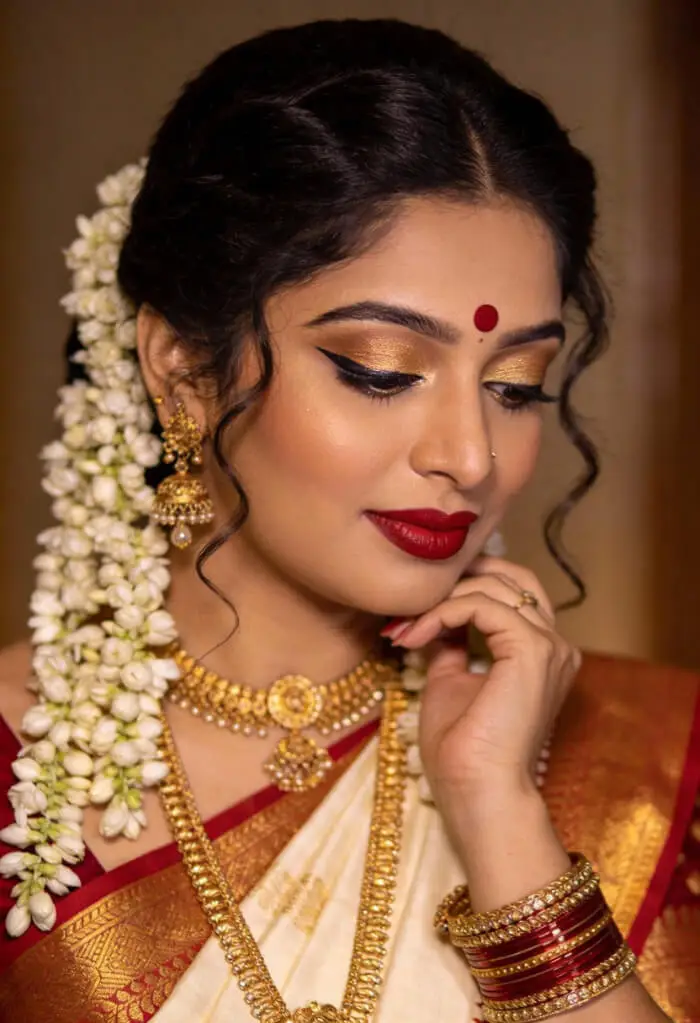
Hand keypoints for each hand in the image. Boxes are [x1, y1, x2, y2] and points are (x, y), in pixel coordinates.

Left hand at [388, 557, 580, 814]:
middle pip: (514, 577)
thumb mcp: (450, 681)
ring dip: (442, 600)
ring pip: (494, 588)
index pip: (512, 591)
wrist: (478, 793)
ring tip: (406, 626)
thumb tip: (433, 616)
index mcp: (541, 653)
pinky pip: (482, 605)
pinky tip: (416, 634)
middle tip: (414, 596)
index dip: (462, 588)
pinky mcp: (532, 650)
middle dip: (460, 575)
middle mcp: (554, 645)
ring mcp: (549, 646)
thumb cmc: (464, 752)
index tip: (413, 612)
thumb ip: (450, 644)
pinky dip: (443, 612)